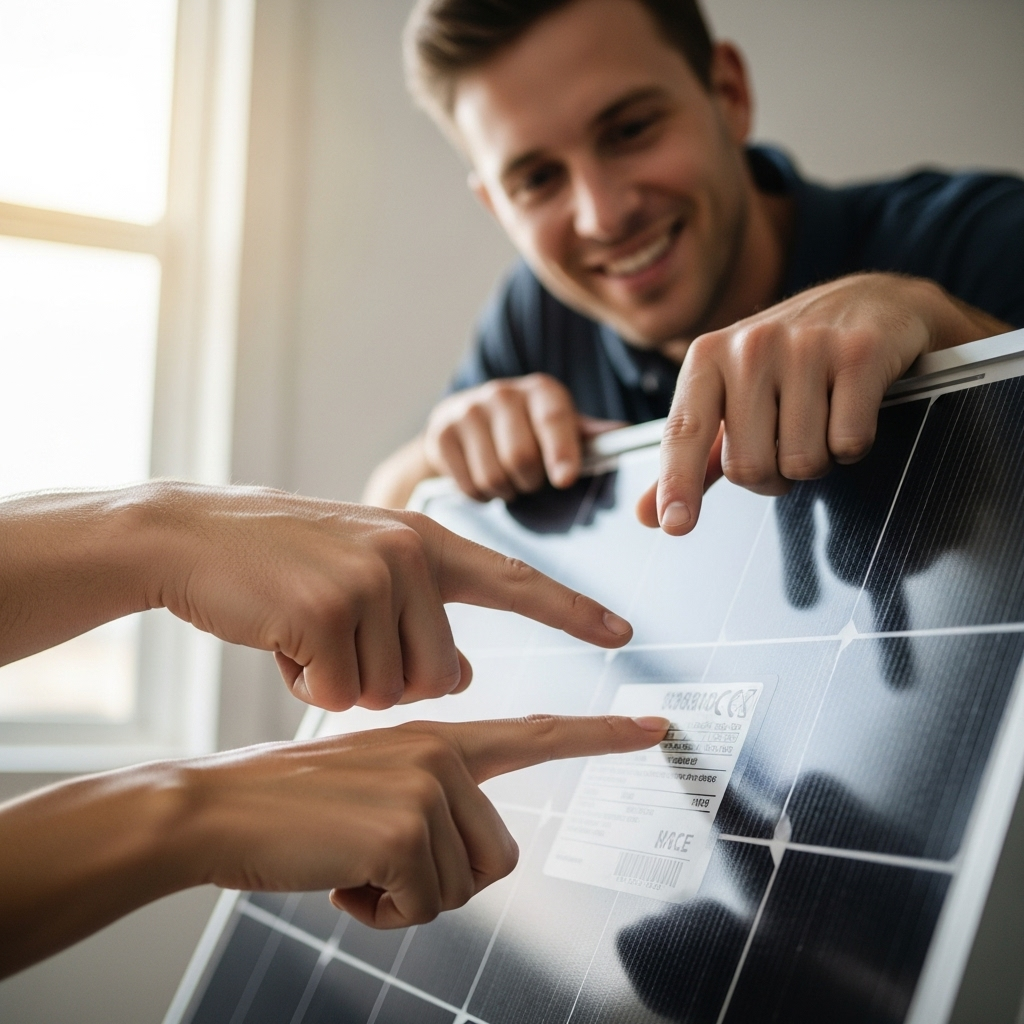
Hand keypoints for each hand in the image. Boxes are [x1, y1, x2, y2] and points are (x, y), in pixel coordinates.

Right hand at [0, 484, 633, 712]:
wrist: (193, 534)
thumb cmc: (282, 560)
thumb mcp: (365, 571)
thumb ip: (423, 615)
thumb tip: (465, 675)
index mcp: (428, 540)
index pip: (518, 581)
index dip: (572, 610)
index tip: (625, 632)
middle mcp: (412, 553)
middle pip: (440, 676)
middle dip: (388, 679)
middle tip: (336, 636)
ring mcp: (371, 578)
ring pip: (389, 691)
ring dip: (343, 680)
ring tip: (304, 628)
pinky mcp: (327, 610)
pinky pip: (338, 693)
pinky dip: (306, 683)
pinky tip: (279, 639)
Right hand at [0, 714, 667, 974]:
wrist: (216, 806)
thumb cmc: (293, 807)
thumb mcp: (372, 785)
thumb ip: (431, 800)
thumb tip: (475, 854)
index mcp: (439, 737)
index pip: (535, 732)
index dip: (600, 736)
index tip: (658, 729)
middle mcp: (442, 750)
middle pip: (496, 856)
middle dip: (439, 880)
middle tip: (374, 862)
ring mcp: (427, 783)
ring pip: (461, 885)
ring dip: (403, 896)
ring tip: (351, 862)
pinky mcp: (405, 825)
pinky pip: (422, 905)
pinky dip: (379, 912)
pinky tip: (338, 878)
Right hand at [424, 373, 623, 500]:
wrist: (460, 422)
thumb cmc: (525, 429)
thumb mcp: (559, 427)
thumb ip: (588, 435)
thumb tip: (623, 435)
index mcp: (541, 391)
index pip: (554, 419)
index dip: (561, 451)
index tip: (565, 479)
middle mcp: (503, 393)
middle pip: (521, 457)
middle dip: (530, 482)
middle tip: (530, 481)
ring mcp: (467, 411)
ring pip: (494, 476)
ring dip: (506, 491)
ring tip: (508, 480)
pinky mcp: (440, 434)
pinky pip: (468, 485)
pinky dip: (480, 495)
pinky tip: (483, 480)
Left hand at [637, 273, 1010, 534]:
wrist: (874, 301)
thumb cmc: (791, 360)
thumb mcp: (730, 397)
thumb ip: (692, 459)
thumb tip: (648, 515)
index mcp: (708, 357)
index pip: (684, 432)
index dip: (678, 483)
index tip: (674, 524)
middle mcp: (751, 346)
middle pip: (749, 466)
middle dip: (772, 476)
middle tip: (786, 442)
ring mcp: (806, 346)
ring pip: (802, 462)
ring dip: (816, 461)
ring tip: (821, 419)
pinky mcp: (860, 354)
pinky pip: (848, 443)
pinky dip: (852, 446)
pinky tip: (851, 410)